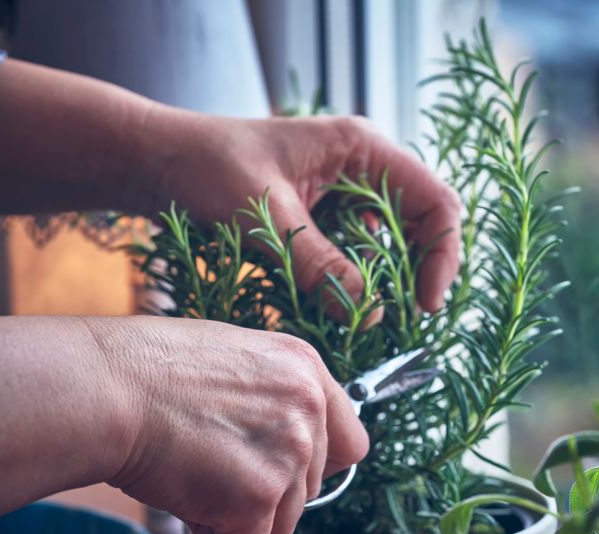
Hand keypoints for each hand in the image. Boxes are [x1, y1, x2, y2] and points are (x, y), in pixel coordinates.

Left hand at [0, 60, 457, 312]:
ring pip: (383, 245)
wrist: (156, 161)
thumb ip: (320, 266)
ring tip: (355, 315)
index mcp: (361, 149)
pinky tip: (326, 299)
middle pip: (417, 225)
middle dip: (412, 273)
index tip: (423, 303)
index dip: (442, 254)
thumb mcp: (267, 219)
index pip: (435, 202)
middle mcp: (360, 168)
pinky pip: (349, 253)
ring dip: (376, 281)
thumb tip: (370, 317)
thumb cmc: (206, 167)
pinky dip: (345, 280)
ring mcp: (339, 193)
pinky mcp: (318, 216)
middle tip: (394, 321)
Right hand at [96, 316, 368, 533]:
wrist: (107, 386)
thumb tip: (285, 433)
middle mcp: (308, 408)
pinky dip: (213, 529)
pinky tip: (185, 488)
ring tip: (195, 469)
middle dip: (264, 488)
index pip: (350, 443)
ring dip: (238, 510)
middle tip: (212, 460)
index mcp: (304, 368)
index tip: (284, 470)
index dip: (316, 464)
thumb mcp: (232, 358)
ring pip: (282, 520)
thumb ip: (274, 394)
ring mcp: (289, 451)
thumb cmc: (148, 368)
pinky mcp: (259, 495)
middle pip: (310, 488)